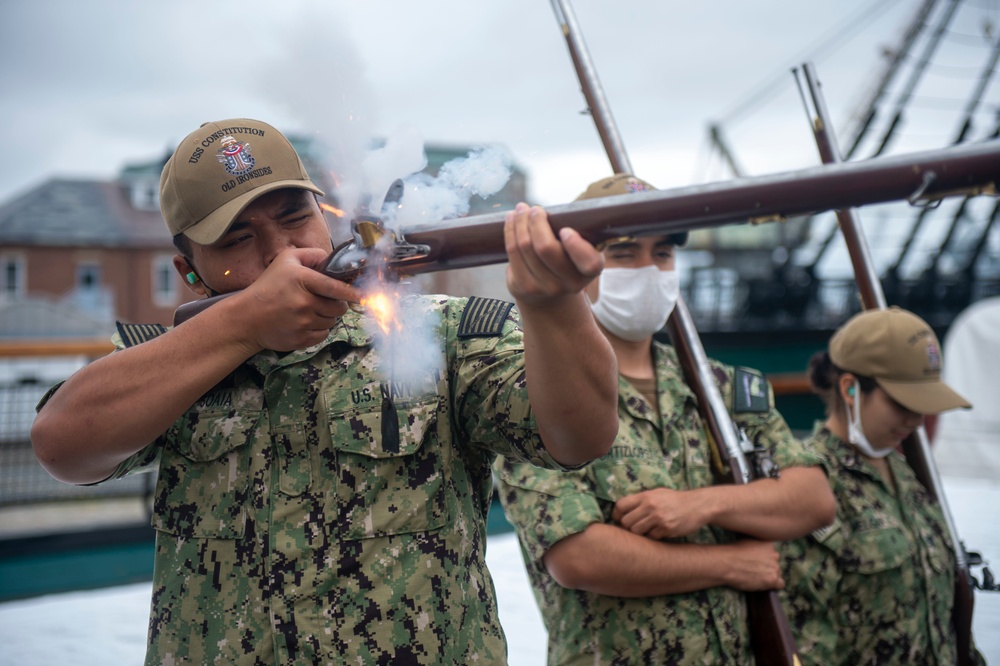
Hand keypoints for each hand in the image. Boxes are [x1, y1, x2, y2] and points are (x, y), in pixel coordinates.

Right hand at [232, 248, 358, 351]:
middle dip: (336, 304)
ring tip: (308, 311)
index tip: (365, 295)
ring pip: (332, 321)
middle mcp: (303, 302)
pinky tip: (305, 323)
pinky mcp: (301, 339)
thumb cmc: (268, 286)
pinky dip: (319, 329)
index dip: (353, 292)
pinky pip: (323, 335)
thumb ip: (312, 255)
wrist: (246, 318)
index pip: (335, 287)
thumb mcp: (285, 260)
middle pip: (338, 307)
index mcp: (301, 279)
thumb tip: (333, 260)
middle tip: (322, 300)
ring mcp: (302, 322)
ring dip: (326, 316)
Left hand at [504, 203, 603, 305]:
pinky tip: (511, 220)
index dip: (575, 245)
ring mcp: (545, 288)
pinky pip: (512, 252)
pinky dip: (510, 231)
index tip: (565, 230)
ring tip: (521, 210)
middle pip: (546, 248)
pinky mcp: (523, 287)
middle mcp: (569, 284)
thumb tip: (553, 208)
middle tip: (535, 209)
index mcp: (588, 272)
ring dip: (520, 222)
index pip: (589, 262)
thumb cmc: (567, 262)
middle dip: (537, 222)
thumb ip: (578, 233)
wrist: (550, 297)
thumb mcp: (581, 252)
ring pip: (525, 246)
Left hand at [613, 487, 712, 538]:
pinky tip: (658, 531)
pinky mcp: (666, 529)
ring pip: (636, 531)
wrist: (697, 505)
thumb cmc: (674, 499)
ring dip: (639, 532)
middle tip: (633, 526)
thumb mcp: (657, 493)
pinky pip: (651, 537)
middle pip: (625, 521)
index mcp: (645, 496)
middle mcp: (650, 507)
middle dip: (627, 526)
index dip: (616, 514)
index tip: (618, 518)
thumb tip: (622, 509)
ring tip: (645, 529)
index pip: (621, 506)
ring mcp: (658, 519)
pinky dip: (652, 536)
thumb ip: (641, 500)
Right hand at [720, 540, 783, 591]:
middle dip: (768, 568)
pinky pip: (780, 584)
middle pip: (776, 564)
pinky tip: (763, 584)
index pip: (773, 554)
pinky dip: (773, 586)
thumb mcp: (747, 542)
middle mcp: (775, 554)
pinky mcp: (773, 579)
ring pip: (777, 574)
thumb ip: (758, 547)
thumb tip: (759, 553)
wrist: (726, 564)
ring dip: (769, 577)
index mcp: (769, 544)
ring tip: (756, 578)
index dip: (765, 560)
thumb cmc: (732, 553)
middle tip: (755, 571)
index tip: (757, 563)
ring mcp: (775, 567)